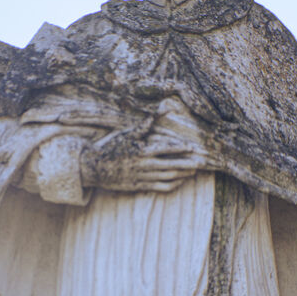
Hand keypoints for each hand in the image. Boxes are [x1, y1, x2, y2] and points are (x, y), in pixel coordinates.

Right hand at [80, 130, 209, 192]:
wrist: (94, 167)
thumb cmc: (111, 147)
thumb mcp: (127, 133)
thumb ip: (147, 123)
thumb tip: (164, 108)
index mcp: (143, 150)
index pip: (167, 148)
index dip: (182, 148)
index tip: (193, 147)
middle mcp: (145, 164)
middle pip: (172, 164)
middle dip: (188, 163)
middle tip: (202, 162)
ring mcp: (142, 176)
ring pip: (168, 177)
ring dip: (182, 174)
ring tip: (193, 171)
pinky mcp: (139, 186)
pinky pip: (159, 187)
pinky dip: (171, 185)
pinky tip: (179, 182)